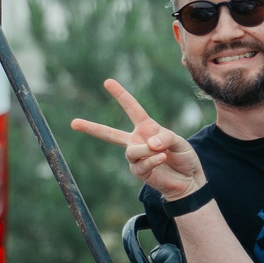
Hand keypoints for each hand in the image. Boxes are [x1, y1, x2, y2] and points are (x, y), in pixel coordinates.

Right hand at [69, 79, 206, 200]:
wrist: (189, 181)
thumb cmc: (184, 157)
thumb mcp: (178, 141)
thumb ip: (164, 137)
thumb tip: (148, 143)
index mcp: (146, 127)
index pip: (131, 108)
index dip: (120, 95)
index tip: (107, 82)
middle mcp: (136, 141)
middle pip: (109, 134)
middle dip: (91, 128)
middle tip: (73, 123)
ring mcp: (136, 157)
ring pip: (131, 151)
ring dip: (146, 151)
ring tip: (162, 153)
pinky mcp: (139, 172)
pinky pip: (141, 164)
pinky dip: (152, 160)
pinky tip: (162, 158)